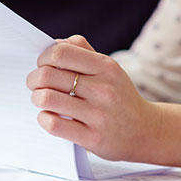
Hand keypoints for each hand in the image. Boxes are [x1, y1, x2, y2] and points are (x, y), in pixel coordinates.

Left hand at [26, 35, 162, 161]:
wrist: (146, 131)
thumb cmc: (119, 96)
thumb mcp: (109, 69)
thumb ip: (83, 51)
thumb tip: (54, 42)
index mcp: (105, 67)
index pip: (61, 53)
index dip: (43, 57)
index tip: (42, 64)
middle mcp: (103, 89)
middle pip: (48, 76)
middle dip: (33, 79)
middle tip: (34, 84)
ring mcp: (98, 115)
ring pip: (48, 99)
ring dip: (36, 98)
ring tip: (40, 99)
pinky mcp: (92, 138)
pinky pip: (54, 125)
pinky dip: (43, 119)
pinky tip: (48, 116)